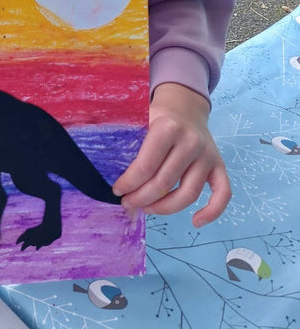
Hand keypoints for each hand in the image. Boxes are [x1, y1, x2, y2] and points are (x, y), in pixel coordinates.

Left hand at [112, 82, 230, 226]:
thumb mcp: (141, 119)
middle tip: (128, 203)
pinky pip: (223, 194)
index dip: (129, 184)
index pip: (146, 166)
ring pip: (188, 194)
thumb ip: (129, 142)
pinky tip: (195, 222)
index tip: (117, 191)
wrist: (185, 105)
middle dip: (141, 199)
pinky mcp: (219, 165)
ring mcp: (207, 155)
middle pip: (164, 183)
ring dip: (165, 208)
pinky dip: (212, 212)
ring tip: (147, 209)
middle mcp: (191, 142)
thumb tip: (106, 173)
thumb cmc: (157, 116)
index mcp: (168, 128)